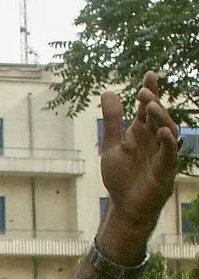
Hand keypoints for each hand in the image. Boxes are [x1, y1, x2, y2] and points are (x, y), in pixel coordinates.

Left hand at [98, 72, 178, 246]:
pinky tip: (163, 132)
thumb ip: (112, 120)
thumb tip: (108, 92)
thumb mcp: (112, 144)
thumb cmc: (121, 176)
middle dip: (153, 103)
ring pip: (168, 131)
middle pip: (158, 117)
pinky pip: (170, 154)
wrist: (125, 204)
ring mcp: (162, 154)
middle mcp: (154, 140)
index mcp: (141, 132)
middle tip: (143, 93)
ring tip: (150, 106)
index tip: (150, 74)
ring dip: (161, 118)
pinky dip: (168, 143)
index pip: (147, 108)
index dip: (150, 91)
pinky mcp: (165, 170)